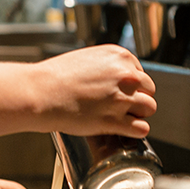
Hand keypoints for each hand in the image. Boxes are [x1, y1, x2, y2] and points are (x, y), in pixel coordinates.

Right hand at [34, 45, 156, 137]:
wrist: (40, 92)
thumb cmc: (55, 77)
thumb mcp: (87, 58)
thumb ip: (108, 66)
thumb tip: (117, 78)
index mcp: (120, 57)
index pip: (141, 73)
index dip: (131, 86)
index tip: (119, 92)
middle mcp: (126, 75)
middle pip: (149, 90)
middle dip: (136, 98)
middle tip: (119, 106)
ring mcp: (122, 98)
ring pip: (149, 108)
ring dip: (138, 114)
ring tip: (121, 118)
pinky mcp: (114, 120)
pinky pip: (141, 129)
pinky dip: (135, 131)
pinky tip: (124, 130)